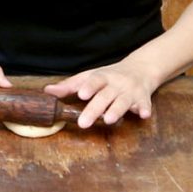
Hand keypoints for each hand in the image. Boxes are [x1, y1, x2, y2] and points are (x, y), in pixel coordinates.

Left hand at [46, 58, 162, 127]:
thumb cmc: (110, 76)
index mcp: (102, 77)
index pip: (94, 81)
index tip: (81, 95)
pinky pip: (145, 104)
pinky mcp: (143, 98)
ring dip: (117, 110)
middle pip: (105, 96)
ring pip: (123, 101)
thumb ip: (70, 86)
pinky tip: (143, 114)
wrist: (141, 69)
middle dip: (95, 109)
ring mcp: (130, 91)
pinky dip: (145, 109)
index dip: (88, 87)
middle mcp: (116, 84)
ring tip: (109, 120)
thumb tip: (47, 92)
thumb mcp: (90, 77)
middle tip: (83, 122)